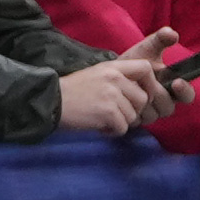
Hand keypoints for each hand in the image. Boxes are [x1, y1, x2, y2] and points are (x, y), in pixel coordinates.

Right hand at [57, 31, 176, 135]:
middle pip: (144, 99)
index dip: (150, 83)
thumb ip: (117, 79)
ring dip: (120, 122)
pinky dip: (112, 132)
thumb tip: (140, 92)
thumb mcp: (96, 75)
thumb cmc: (72, 92)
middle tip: (115, 114)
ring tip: (102, 119)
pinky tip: (99, 127)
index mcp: (113, 67)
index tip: (143, 95)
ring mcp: (112, 95)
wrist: (49, 102)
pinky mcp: (108, 112)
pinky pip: (123, 128)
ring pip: (133, 116)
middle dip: (132, 111)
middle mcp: (115, 78)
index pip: (145, 68)